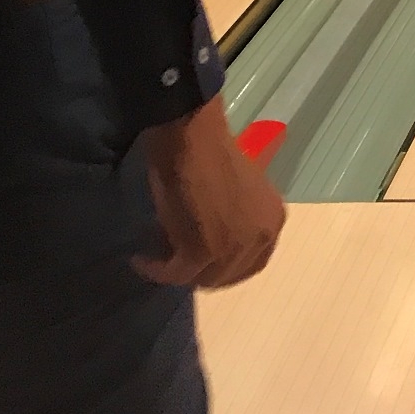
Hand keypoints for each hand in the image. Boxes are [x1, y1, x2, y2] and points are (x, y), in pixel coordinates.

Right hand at [135, 96, 284, 289]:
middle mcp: (261, 238)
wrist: (192, 135)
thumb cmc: (210, 153)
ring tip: (153, 259)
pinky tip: (141, 261)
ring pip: (202, 277)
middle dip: (199, 273)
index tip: (199, 263)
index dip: (224, 267)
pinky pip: (177, 274)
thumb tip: (207, 241)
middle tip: (171, 262)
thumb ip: (231, 222)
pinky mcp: (204, 253)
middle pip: (227, 274)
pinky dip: (156, 271)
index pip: (251, 262)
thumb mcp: (234, 193)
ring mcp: (235, 248)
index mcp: (273, 220)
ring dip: (175, 273)